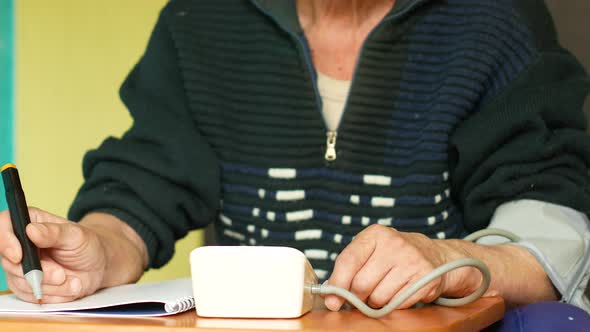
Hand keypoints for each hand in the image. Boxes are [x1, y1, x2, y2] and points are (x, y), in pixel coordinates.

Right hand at [0, 208, 145, 303]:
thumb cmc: (87, 245)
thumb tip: (31, 230)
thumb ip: (54, 233)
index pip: (4, 226)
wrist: (97, 266)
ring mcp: (21, 266)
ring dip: (49, 286)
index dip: (5, 241)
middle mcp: (21, 244)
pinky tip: (68, 287)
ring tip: (72, 281)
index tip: (18, 255)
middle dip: (38, 273)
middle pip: (9, 261)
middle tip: (61, 275)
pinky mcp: (26, 285)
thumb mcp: (76, 235)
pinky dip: (52, 295)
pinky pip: (30, 296)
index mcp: (30, 222)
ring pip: (20, 282)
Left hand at [324, 224, 480, 310]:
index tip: (331, 300)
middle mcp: (394, 244)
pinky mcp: (425, 279)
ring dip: (375, 302)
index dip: (337, 284)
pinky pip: (397, 304)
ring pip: (378, 298)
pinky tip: (398, 293)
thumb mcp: (370, 251)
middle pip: (361, 284)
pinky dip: (392, 305)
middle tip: (362, 296)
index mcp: (375, 234)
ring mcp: (412, 261)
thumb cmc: (392, 256)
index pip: (348, 261)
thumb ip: (348, 268)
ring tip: (383, 290)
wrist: (434, 255)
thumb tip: (330, 294)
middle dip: (358, 297)